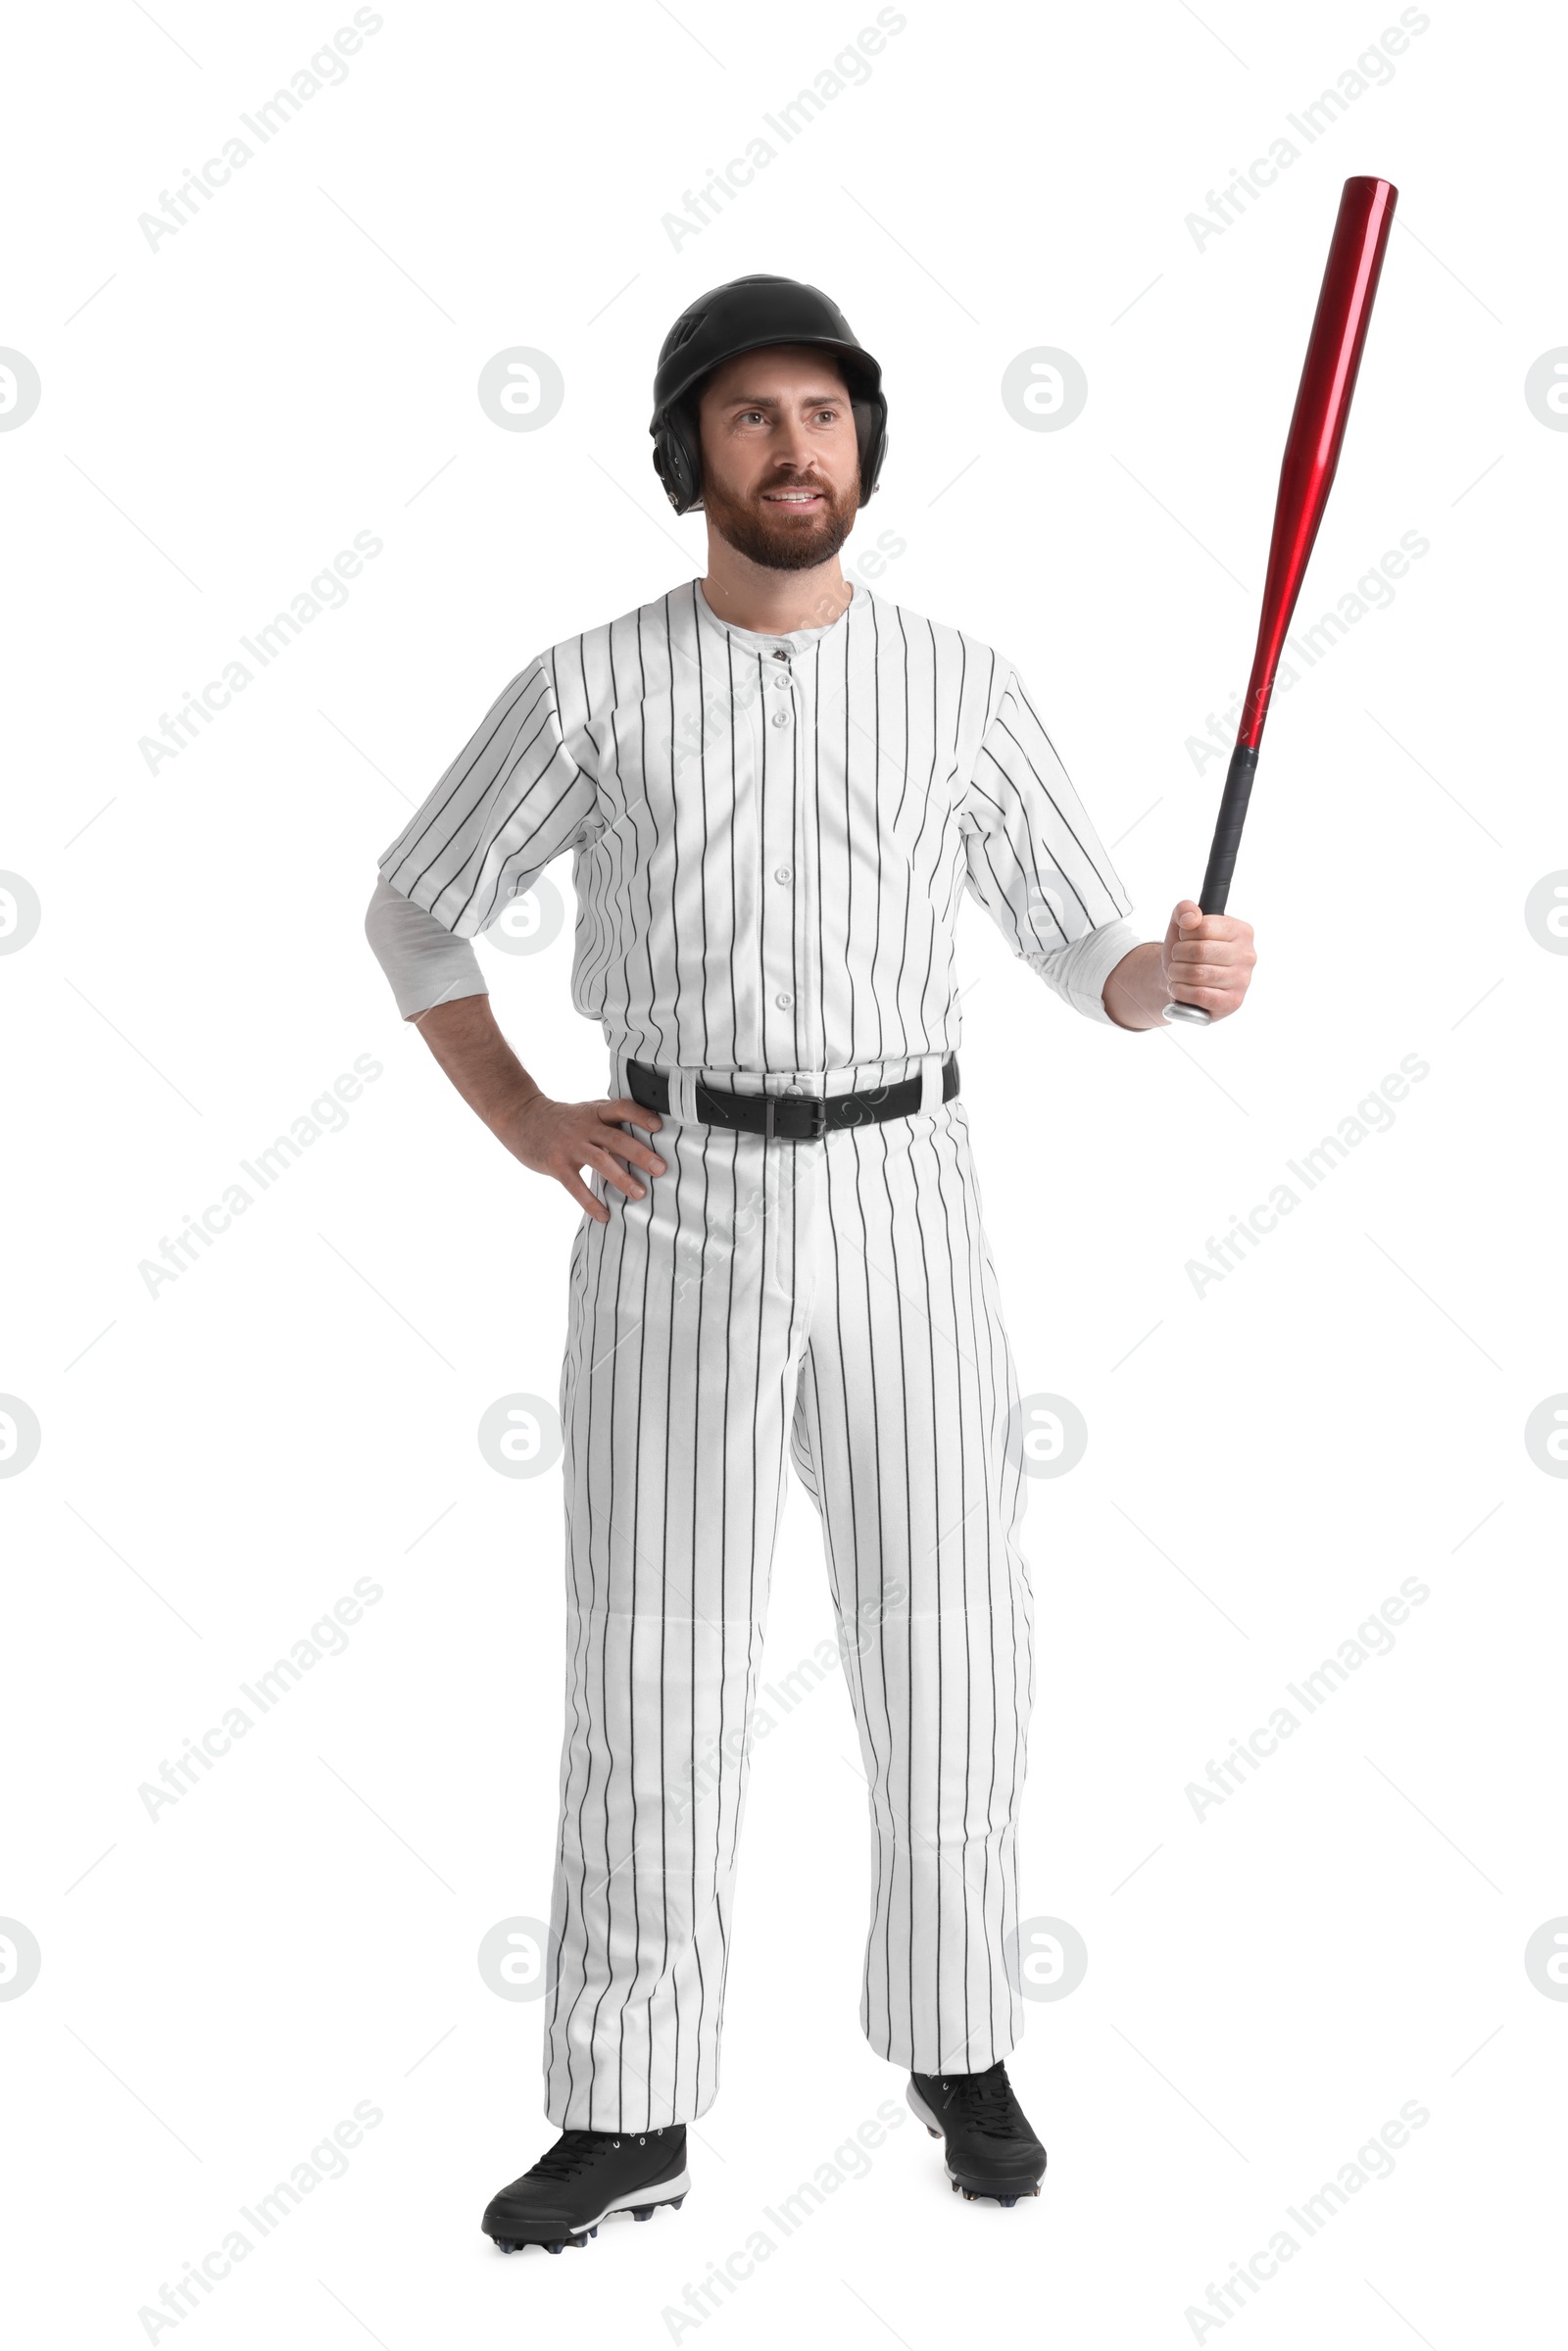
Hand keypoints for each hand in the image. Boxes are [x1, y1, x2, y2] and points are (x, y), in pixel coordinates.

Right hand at [502, 1092, 665, 1223]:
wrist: (520, 1117)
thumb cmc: (561, 1120)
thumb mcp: (586, 1113)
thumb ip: (609, 1124)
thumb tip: (644, 1143)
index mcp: (595, 1112)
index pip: (621, 1108)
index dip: (640, 1115)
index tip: (659, 1126)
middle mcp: (584, 1126)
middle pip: (616, 1138)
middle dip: (640, 1154)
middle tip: (661, 1169)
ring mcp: (569, 1145)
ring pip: (600, 1161)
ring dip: (622, 1178)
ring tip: (640, 1194)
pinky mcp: (556, 1164)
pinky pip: (575, 1186)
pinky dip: (591, 1202)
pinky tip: (604, 1216)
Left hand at [1162, 899, 1255, 1019]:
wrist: (1182, 981)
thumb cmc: (1186, 951)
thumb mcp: (1181, 925)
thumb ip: (1184, 910)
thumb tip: (1192, 917)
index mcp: (1241, 931)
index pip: (1204, 927)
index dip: (1185, 934)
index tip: (1184, 939)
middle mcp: (1247, 955)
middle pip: (1200, 951)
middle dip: (1178, 955)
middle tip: (1176, 958)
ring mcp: (1243, 980)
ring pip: (1198, 974)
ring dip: (1176, 973)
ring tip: (1175, 973)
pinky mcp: (1233, 1002)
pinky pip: (1200, 995)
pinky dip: (1180, 991)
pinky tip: (1178, 988)